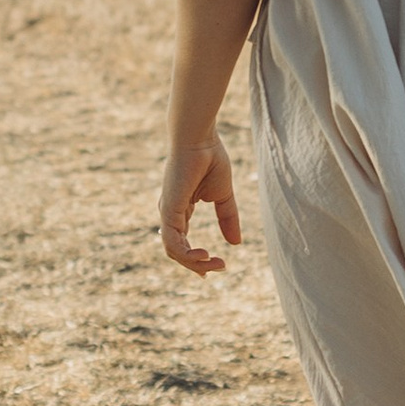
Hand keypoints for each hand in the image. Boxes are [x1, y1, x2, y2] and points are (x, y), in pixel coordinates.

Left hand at [160, 132, 241, 275]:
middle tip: (219, 267)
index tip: (216, 266)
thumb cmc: (210, 158)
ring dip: (194, 262)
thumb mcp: (223, 196)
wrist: (200, 138)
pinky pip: (172, 241)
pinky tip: (204, 254)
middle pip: (176, 251)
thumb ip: (227, 219)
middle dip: (197, 264)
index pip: (181, 242)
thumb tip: (236, 243)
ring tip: (215, 263)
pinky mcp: (169, 209)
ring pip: (173, 251)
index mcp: (180, 209)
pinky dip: (186, 253)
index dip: (195, 259)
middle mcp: (171, 213)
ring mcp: (168, 212)